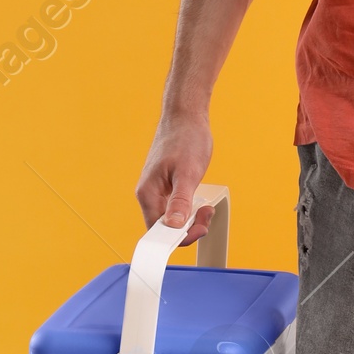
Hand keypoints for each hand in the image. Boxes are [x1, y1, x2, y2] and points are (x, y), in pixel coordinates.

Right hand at [136, 109, 214, 247]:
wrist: (186, 116)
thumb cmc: (186, 138)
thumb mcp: (188, 172)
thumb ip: (180, 201)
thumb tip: (173, 227)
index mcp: (148, 194)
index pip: (158, 232)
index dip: (179, 237)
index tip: (200, 228)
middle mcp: (149, 195)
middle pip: (166, 228)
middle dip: (189, 227)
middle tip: (206, 214)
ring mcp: (157, 191)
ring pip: (172, 219)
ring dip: (191, 219)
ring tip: (206, 208)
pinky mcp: (167, 187)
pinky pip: (176, 208)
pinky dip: (190, 209)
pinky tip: (201, 202)